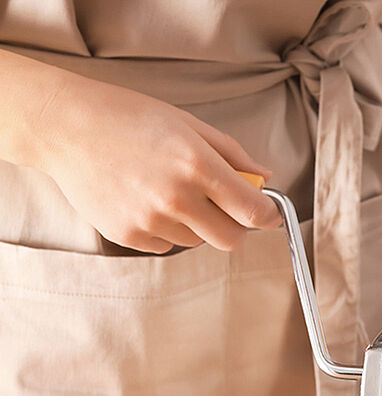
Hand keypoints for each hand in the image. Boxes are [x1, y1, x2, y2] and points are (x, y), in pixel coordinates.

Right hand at [38, 71, 278, 252]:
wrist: (65, 127)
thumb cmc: (129, 118)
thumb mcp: (189, 125)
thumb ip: (232, 155)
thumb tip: (265, 178)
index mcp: (198, 165)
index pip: (253, 211)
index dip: (268, 216)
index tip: (269, 214)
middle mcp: (176, 198)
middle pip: (232, 239)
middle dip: (235, 226)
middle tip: (223, 206)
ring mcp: (150, 220)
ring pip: (198, 242)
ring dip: (197, 224)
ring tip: (170, 191)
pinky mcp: (128, 235)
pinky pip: (167, 245)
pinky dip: (166, 230)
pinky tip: (147, 200)